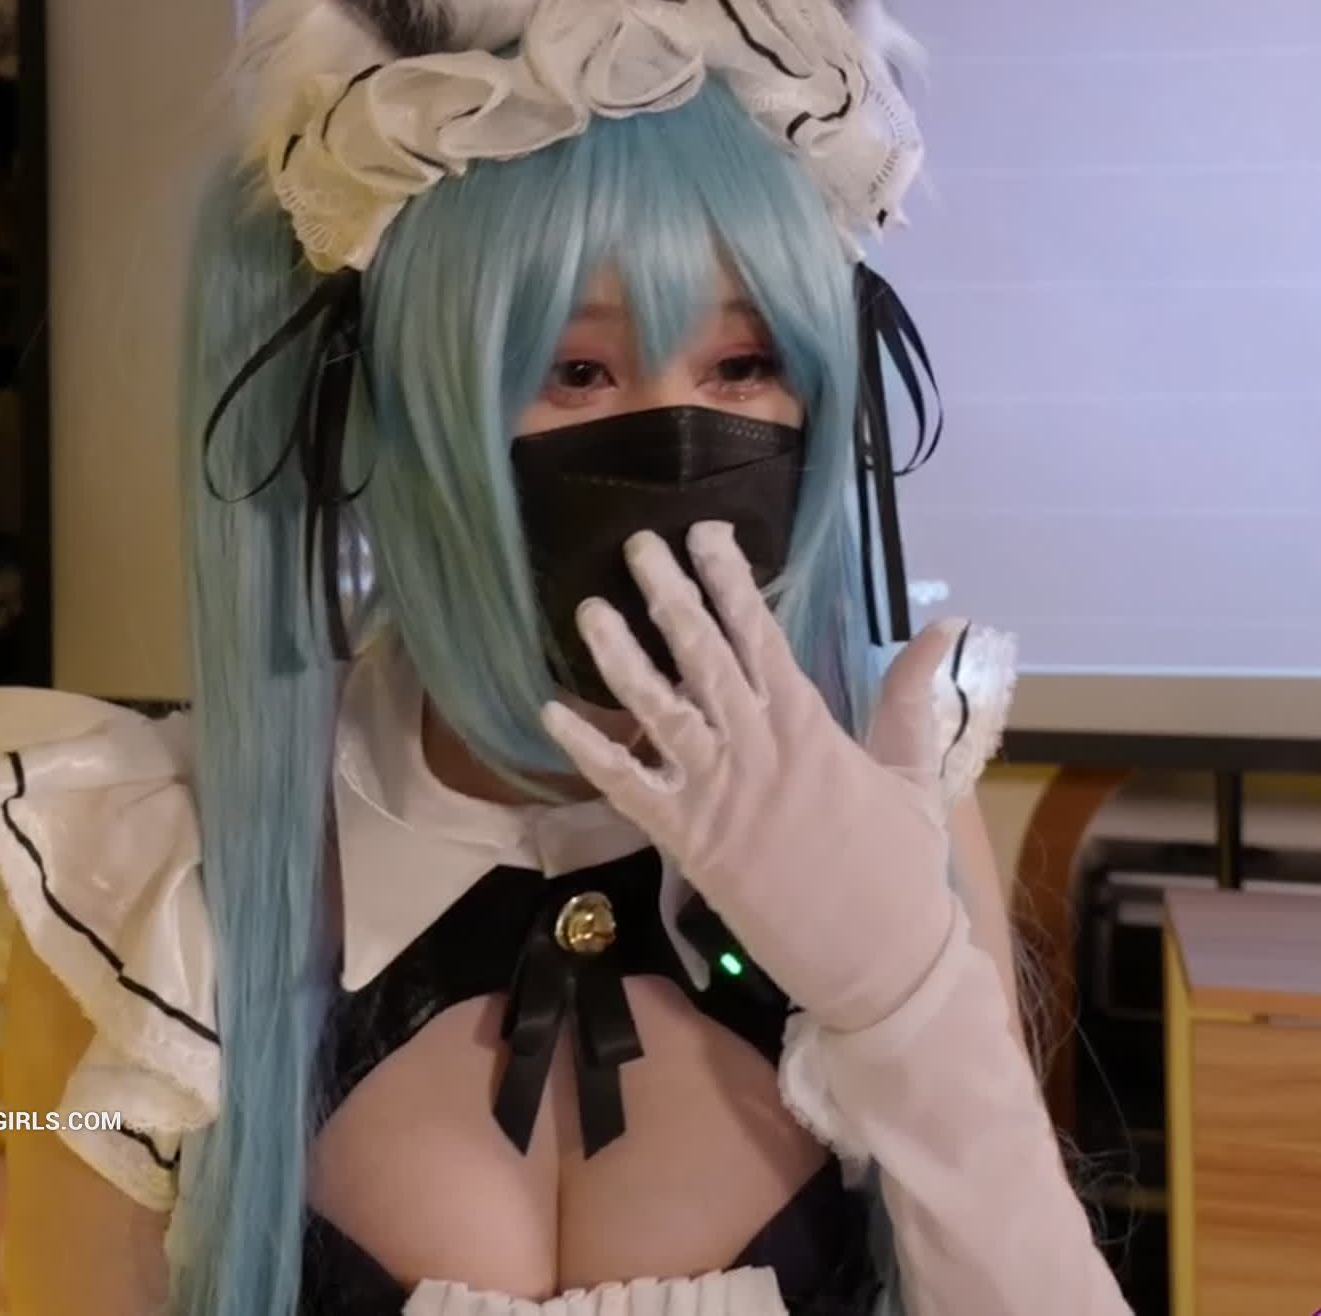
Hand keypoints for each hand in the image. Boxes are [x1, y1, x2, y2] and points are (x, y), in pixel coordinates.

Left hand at [541, 521, 963, 1032]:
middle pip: (703, 655)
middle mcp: (757, 749)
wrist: (883, 964)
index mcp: (810, 727)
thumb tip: (945, 622)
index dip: (731, 579)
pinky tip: (551, 713)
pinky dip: (588, 750)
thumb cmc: (900, 870)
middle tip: (638, 543)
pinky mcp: (689, 842)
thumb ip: (912, 695)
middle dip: (669, 595)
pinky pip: (627, 787)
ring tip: (588, 608)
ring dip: (620, 658)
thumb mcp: (914, 772)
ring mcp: (718, 794)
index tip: (706, 532)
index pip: (761, 634)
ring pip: (659, 709)